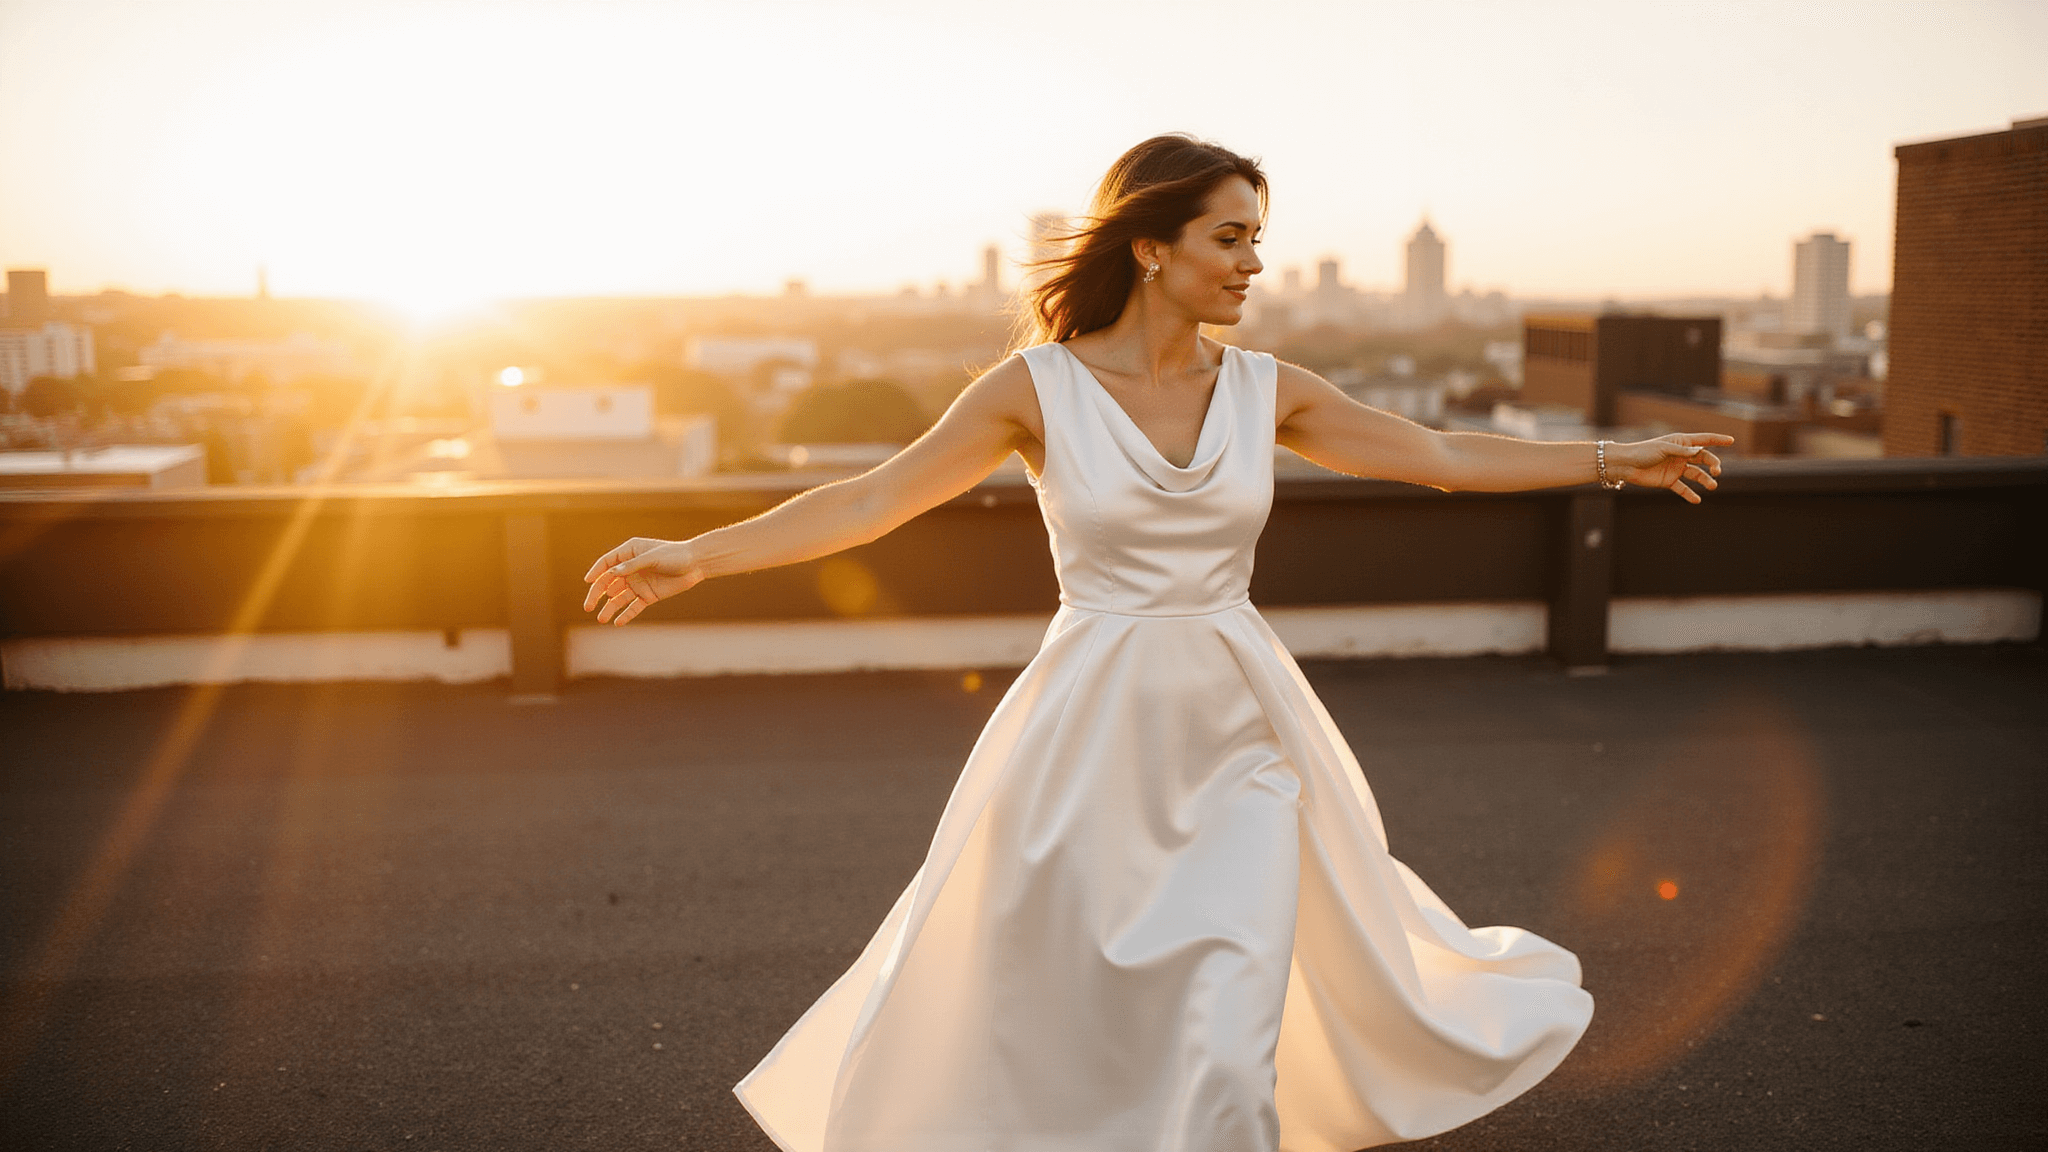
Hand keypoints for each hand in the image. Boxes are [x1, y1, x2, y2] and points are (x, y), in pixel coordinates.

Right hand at [581, 537, 704, 625]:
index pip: (607, 563)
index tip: (587, 582)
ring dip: (609, 608)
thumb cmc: (675, 555)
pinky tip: (618, 622)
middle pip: (608, 583)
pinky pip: (634, 606)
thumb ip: (632, 566)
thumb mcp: (653, 557)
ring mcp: (639, 583)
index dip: (596, 572)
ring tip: (601, 619)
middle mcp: (631, 569)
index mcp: (629, 553)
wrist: (696, 564)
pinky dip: (626, 614)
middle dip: (597, 594)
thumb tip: (611, 574)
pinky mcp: (648, 595)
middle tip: (588, 607)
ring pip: (619, 597)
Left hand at [1613, 433, 1733, 503]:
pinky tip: (1697, 500)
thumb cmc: (1643, 452)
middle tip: (1717, 471)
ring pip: (1696, 474)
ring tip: (1712, 486)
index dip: (1718, 440)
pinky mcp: (1669, 481)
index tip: (1732, 440)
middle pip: (1704, 459)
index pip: (1703, 440)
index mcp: (1681, 442)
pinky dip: (1690, 494)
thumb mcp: (1663, 449)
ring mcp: (1676, 468)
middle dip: (1713, 464)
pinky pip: (1683, 488)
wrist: (1626, 465)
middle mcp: (1681, 455)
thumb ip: (1681, 451)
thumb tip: (1700, 451)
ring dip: (1705, 480)